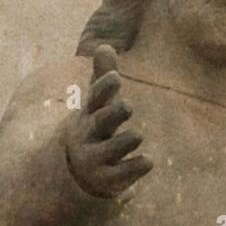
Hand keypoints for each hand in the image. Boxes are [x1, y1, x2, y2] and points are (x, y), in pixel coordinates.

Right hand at [63, 44, 152, 196]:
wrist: (78, 174)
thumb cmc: (94, 130)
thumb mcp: (96, 106)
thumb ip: (102, 79)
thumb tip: (104, 45)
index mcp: (89, 115)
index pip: (95, 99)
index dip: (104, 88)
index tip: (116, 77)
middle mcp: (89, 136)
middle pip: (100, 123)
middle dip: (113, 114)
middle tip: (128, 105)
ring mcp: (97, 159)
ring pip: (111, 149)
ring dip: (124, 141)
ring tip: (136, 135)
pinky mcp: (108, 180)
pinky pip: (122, 174)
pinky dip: (135, 167)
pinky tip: (148, 161)